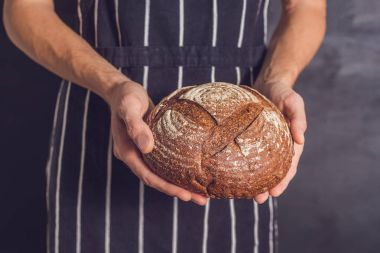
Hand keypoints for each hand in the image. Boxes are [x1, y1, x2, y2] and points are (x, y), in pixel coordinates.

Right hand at [107, 81, 207, 204]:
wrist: (122, 90)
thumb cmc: (126, 96)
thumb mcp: (130, 107)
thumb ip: (136, 127)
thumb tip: (147, 148)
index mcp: (126, 152)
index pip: (148, 176)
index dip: (167, 187)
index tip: (186, 195)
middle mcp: (134, 156)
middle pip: (156, 179)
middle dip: (177, 191)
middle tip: (201, 199)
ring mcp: (141, 152)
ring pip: (160, 173)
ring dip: (178, 183)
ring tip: (201, 192)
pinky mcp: (150, 146)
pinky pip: (163, 162)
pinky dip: (176, 169)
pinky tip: (191, 170)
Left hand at [254, 83, 306, 203]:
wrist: (268, 83)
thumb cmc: (283, 92)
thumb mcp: (293, 101)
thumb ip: (298, 118)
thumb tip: (301, 138)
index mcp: (289, 141)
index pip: (288, 165)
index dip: (283, 180)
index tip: (275, 193)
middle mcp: (277, 145)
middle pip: (274, 170)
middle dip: (267, 186)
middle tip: (258, 199)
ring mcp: (263, 143)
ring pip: (260, 165)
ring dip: (255, 180)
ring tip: (246, 194)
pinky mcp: (250, 138)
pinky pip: (248, 154)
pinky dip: (244, 165)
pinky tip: (235, 174)